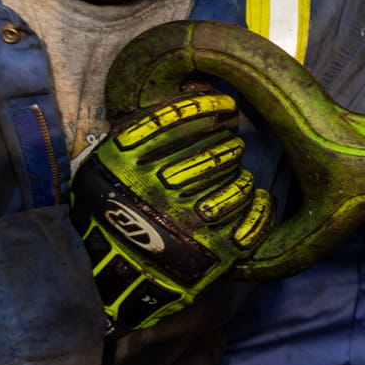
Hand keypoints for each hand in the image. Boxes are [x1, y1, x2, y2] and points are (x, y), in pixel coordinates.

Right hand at [69, 93, 272, 330]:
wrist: (111, 275)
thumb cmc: (111, 213)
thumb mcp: (104, 165)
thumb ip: (137, 132)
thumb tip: (190, 90)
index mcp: (127, 164)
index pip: (179, 120)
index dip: (208, 107)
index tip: (224, 106)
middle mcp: (159, 190)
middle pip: (218, 151)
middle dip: (229, 143)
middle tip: (228, 144)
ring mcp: (190, 223)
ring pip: (240, 184)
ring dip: (242, 177)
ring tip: (235, 175)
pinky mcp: (215, 251)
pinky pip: (253, 222)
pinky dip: (260, 207)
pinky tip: (257, 197)